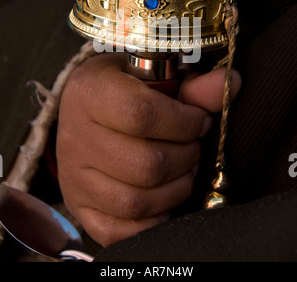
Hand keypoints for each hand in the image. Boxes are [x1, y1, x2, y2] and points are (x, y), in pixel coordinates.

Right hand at [56, 53, 240, 246]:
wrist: (82, 109)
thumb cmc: (123, 88)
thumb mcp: (152, 74)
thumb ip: (192, 83)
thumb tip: (230, 83)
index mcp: (91, 92)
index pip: (142, 115)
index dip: (184, 123)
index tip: (199, 121)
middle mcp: (76, 136)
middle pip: (146, 164)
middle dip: (186, 157)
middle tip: (192, 145)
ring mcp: (74, 176)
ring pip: (137, 202)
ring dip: (176, 189)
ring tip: (183, 169)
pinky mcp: (79, 205)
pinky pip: (119, 231)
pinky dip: (152, 219)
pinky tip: (163, 197)